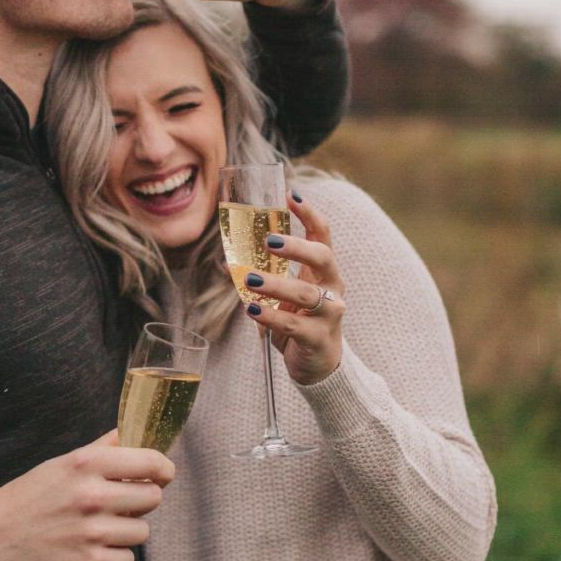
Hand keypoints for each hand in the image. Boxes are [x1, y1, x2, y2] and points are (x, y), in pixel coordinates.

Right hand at [0, 430, 174, 560]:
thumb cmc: (31, 496)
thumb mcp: (63, 463)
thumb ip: (103, 448)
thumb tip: (137, 433)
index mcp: (86, 464)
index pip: (150, 462)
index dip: (163, 468)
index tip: (162, 473)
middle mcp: (91, 496)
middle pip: (153, 497)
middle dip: (142, 500)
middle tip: (123, 503)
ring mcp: (91, 532)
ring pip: (142, 531)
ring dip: (128, 530)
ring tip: (102, 526)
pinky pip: (127, 560)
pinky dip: (115, 556)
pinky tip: (94, 547)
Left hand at [242, 193, 344, 384]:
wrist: (319, 366)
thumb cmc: (300, 322)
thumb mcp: (285, 295)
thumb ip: (265, 276)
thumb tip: (228, 259)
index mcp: (323, 271)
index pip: (322, 234)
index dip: (309, 213)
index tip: (292, 194)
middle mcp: (332, 287)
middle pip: (322, 256)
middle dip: (296, 246)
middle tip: (269, 241)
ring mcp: (329, 313)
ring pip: (306, 293)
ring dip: (276, 285)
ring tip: (250, 280)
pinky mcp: (318, 339)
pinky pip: (294, 326)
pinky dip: (271, 317)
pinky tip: (252, 310)